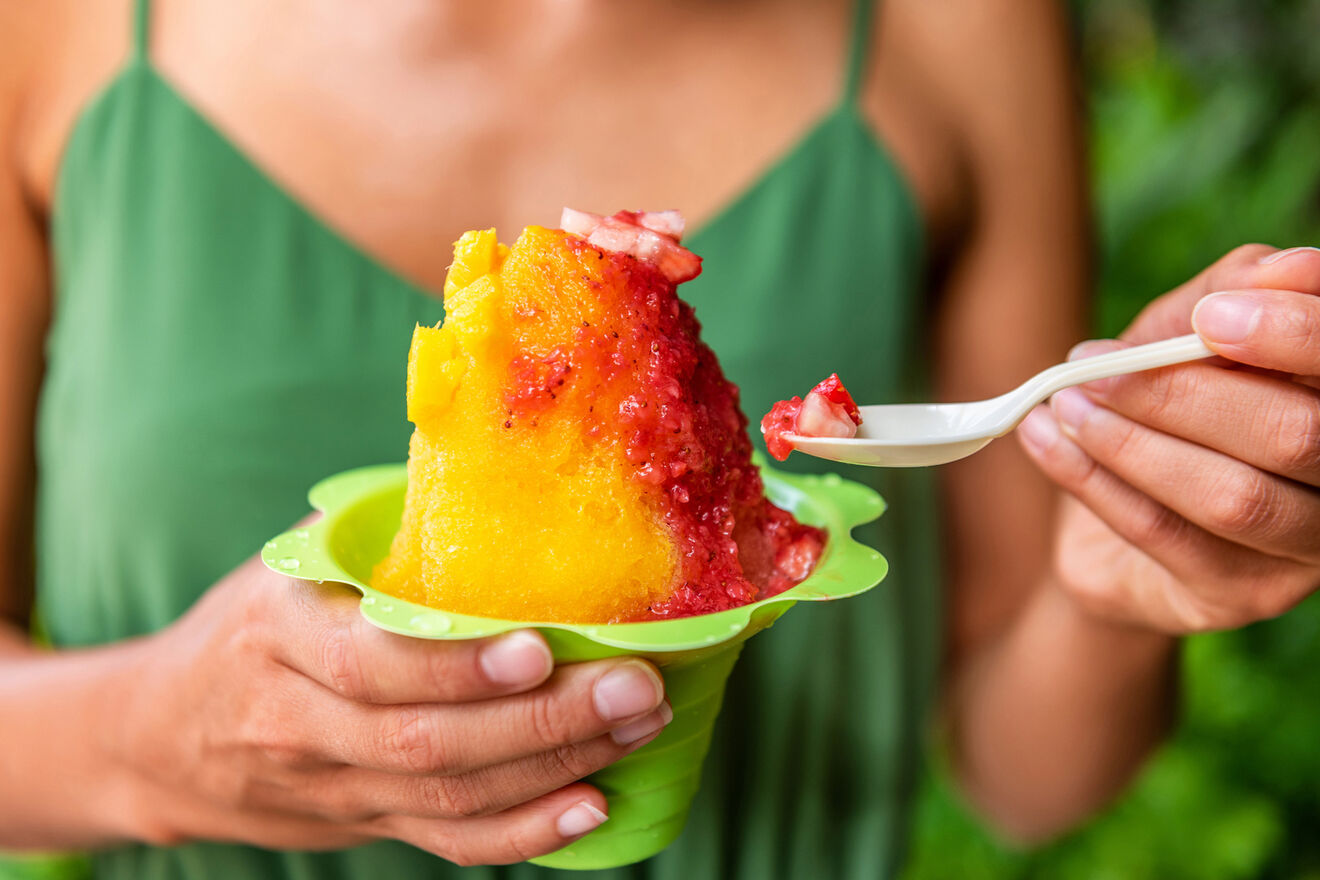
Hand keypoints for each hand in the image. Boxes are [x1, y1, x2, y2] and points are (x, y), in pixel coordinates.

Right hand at [111, 553, 670, 865]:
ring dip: (554, 767)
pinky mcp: (362, 825)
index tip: (540, 648)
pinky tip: (591, 808)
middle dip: (542, 721)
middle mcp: (300, 723)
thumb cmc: (249, 627)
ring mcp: (332, 787)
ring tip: (638, 728)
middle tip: (635, 688)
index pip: (370, 665)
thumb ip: (374, 537)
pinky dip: (523, 834)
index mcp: (280, 636)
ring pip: (447, 797)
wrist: (160, 735)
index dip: (456, 666)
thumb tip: (489, 469)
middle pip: (426, 742)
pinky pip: (444, 843)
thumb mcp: (288, 567)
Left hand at [1017, 245, 1319, 632]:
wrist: (1111, 530)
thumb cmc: (1162, 411)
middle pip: (1297, 436)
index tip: (1214, 315)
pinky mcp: (1240, 596)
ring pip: (1231, 497)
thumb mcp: (1178, 338)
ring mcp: (1302, 553)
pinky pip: (1165, 535)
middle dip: (1185, 394)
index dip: (1298, 335)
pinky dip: (1092, 480)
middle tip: (1092, 364)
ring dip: (1131, 442)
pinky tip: (1044, 439)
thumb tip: (1276, 268)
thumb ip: (1225, 297)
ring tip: (1062, 404)